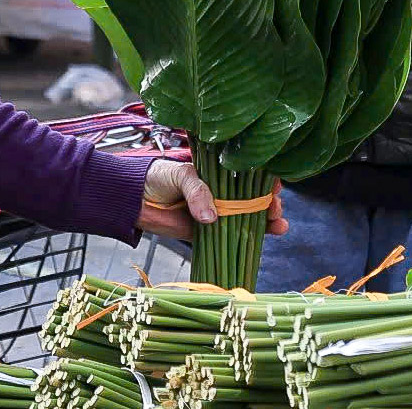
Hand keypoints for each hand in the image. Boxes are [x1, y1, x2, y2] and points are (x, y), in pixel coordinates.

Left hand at [136, 158, 288, 239]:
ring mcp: (216, 212)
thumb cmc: (157, 177)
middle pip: (254, 197)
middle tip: (275, 208)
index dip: (266, 179)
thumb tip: (211, 217)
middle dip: (270, 203)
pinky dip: (249, 238)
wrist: (133, 199)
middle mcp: (222, 192)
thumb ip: (197, 192)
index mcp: (218, 173)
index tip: (275, 185)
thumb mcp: (180, 175)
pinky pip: (232, 236)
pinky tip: (266, 237)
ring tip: (278, 224)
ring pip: (249, 217)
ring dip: (267, 221)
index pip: (249, 174)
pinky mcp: (207, 232)